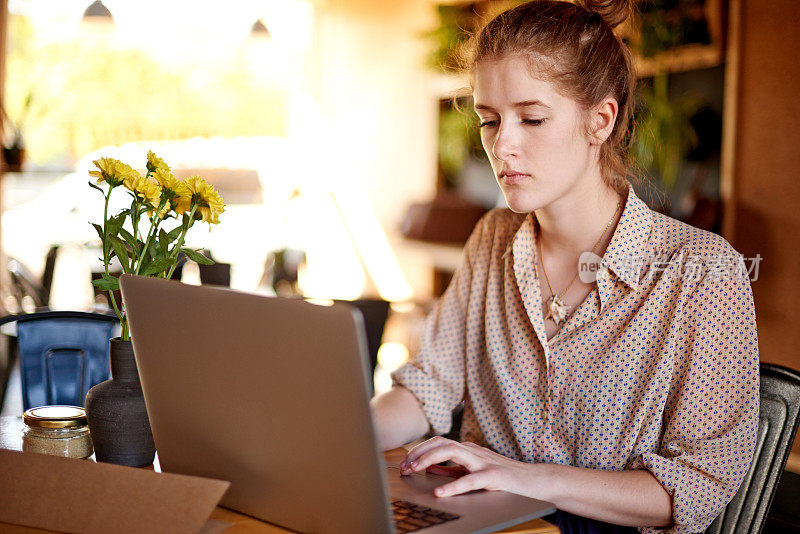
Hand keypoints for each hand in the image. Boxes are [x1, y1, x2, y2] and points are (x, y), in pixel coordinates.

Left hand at [399, 436, 543, 497]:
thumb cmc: (505, 477)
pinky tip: (439, 492)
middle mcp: (474, 451)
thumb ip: (453, 470)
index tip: (404, 463)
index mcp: (468, 450)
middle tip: (404, 466)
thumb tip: (430, 470)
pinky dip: (452, 485)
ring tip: (414, 470)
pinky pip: (471, 479)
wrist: (535, 481)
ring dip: (429, 459)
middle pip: (441, 442)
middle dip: (419, 452)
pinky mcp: (494, 476)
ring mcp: (484, 462)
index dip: (419, 450)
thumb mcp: (474, 472)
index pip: (438, 443)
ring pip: (452, 450)